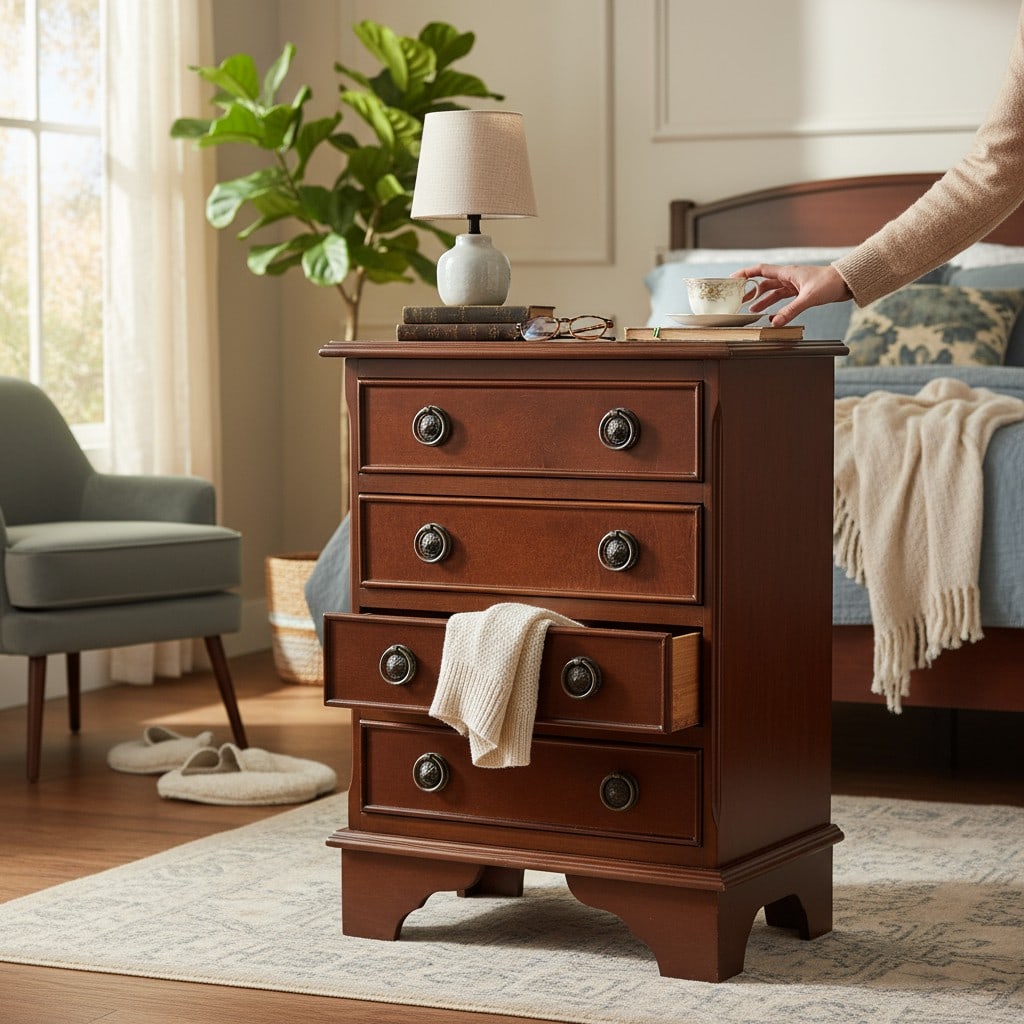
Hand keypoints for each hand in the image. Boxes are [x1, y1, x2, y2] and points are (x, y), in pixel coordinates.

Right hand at [732, 264, 852, 326]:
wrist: (847, 282)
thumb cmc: (830, 283)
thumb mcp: (808, 298)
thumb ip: (791, 311)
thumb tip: (775, 323)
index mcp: (787, 273)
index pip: (760, 270)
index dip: (745, 274)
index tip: (732, 279)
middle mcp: (788, 277)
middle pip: (763, 282)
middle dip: (750, 291)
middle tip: (738, 300)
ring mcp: (794, 284)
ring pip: (772, 291)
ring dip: (761, 300)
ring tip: (751, 310)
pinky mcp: (800, 292)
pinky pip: (782, 298)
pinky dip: (775, 305)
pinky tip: (770, 314)